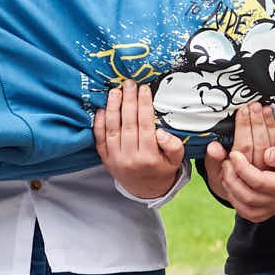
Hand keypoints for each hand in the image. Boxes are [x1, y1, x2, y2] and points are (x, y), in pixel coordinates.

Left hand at [92, 81, 186, 199]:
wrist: (146, 190)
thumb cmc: (162, 169)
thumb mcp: (176, 161)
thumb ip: (173, 145)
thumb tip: (160, 132)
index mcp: (149, 157)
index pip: (145, 126)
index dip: (144, 105)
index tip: (144, 89)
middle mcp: (130, 158)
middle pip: (128, 124)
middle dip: (128, 101)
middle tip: (129, 84)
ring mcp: (115, 159)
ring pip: (112, 129)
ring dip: (112, 108)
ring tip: (115, 91)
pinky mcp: (105, 159)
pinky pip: (100, 139)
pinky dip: (99, 123)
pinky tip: (101, 108)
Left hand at [202, 103, 274, 221]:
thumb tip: (266, 154)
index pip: (259, 182)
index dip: (242, 168)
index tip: (234, 154)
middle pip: (247, 196)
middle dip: (232, 178)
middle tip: (226, 160)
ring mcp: (272, 209)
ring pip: (243, 207)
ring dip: (230, 189)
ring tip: (226, 170)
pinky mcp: (267, 212)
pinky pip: (246, 212)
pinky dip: (235, 199)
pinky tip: (231, 184)